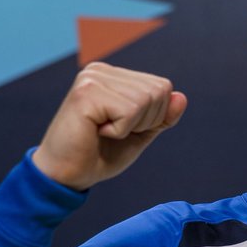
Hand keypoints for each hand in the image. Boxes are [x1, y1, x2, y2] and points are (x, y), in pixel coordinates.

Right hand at [31, 63, 186, 190]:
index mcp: (114, 76)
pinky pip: (130, 111)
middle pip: (158, 92)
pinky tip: (96, 132)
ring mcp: (92, 79)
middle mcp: (102, 71)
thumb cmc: (99, 154)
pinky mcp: (86, 93)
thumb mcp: (140, 134)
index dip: (154, 116)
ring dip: (131, 126)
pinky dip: (120, 131)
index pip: (162, 87)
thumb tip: (182, 97)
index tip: (124, 128)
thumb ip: (162, 116)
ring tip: (103, 131)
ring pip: (146, 100)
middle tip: (113, 132)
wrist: (65, 175)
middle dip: (144, 122)